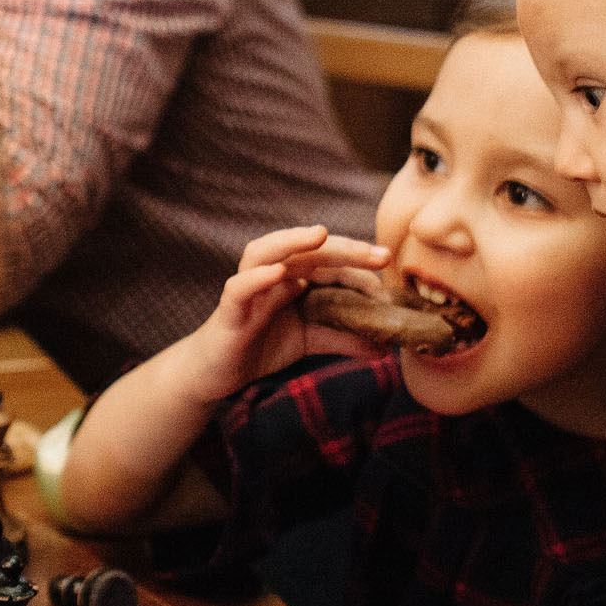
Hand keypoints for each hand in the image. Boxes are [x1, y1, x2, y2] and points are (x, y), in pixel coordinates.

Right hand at [173, 226, 388, 399]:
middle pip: (306, 249)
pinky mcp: (229, 309)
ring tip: (321, 234)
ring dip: (292, 240)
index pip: (328, 258)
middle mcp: (270, 273)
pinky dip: (257, 278)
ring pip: (265, 252)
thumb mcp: (310, 340)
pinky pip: (240, 288)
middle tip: (379, 253)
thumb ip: (343, 338)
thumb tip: (384, 346)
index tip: (387, 264)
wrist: (218, 371)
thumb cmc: (261, 345)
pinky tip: (278, 273)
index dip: (357, 259)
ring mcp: (248, 288)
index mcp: (292, 275)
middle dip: (342, 247)